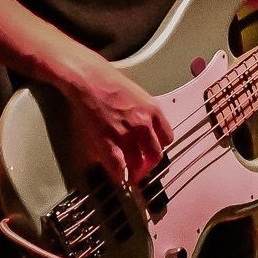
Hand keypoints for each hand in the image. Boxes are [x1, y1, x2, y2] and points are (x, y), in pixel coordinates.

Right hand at [59, 51, 173, 186]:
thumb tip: (147, 129)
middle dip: (150, 165)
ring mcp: (126, 134)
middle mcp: (144, 124)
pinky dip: (119, 174)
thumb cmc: (110, 83)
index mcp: (153, 111)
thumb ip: (145, 113)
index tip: (154, 150)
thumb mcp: (138, 94)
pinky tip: (118, 176)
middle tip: (144, 169)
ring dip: (135, 174)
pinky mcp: (108, 140)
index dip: (160, 146)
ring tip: (131, 178)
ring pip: (138, 164)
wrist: (89, 79)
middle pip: (156, 154)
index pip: (167, 137)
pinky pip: (118, 166)